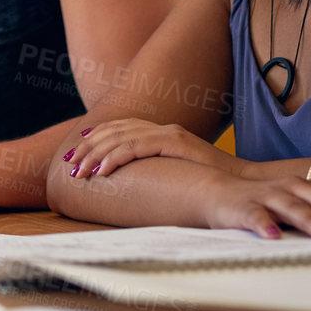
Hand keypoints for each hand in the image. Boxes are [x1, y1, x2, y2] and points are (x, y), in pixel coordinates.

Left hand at [64, 119, 241, 179]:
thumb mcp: (173, 172)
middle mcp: (161, 128)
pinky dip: (114, 158)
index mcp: (158, 132)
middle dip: (86, 148)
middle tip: (68, 165)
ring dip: (94, 155)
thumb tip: (128, 181)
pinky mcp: (176, 143)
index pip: (116, 129)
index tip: (73, 155)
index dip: (92, 139)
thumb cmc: (207, 182)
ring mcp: (168, 133)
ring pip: (119, 139)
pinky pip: (136, 148)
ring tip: (78, 172)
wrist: (242, 182)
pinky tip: (101, 171)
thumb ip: (153, 169)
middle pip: (112, 132)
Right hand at [199, 170, 310, 239]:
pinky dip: (264, 225)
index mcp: (309, 189)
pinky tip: (273, 237)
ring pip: (291, 205)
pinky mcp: (242, 208)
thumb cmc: (266, 206)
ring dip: (308, 219)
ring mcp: (267, 197)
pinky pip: (255, 216)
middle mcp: (291, 188)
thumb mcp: (298, 208)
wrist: (217, 193)